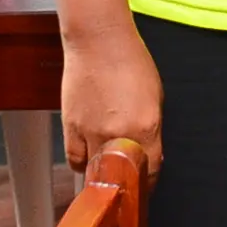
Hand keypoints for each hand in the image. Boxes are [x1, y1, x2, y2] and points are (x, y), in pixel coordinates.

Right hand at [61, 22, 164, 179]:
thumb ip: (151, 128)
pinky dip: (82, 162)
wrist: (99, 42)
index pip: (149, 171)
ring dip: (101, 176)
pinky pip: (75, 158)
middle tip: (127, 181)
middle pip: (121, 177)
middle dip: (125, 182)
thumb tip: (148, 151)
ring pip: (95, 172)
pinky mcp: (71, 127)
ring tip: (107, 172)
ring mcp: (92, 133)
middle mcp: (119, 135)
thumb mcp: (155, 96)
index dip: (148, 182)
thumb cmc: (131, 61)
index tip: (147, 185)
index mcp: (146, 126)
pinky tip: (88, 159)